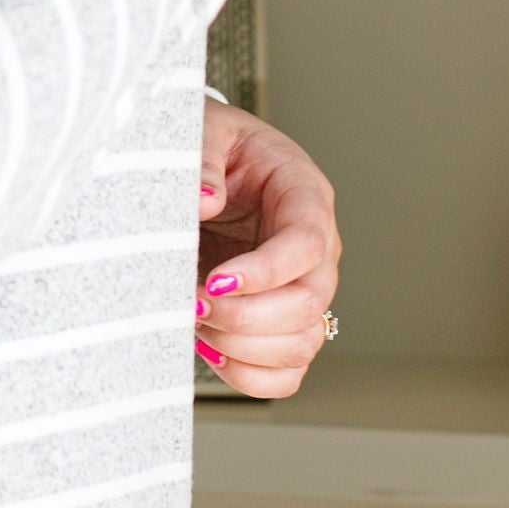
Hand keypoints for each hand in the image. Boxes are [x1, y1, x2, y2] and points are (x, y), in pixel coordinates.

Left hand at [193, 97, 339, 397]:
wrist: (207, 167)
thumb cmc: (213, 146)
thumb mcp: (205, 131)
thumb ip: (203, 159)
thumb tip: (205, 200)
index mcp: (304, 195)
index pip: (306, 245)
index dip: (264, 273)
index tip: (214, 281)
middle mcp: (315, 249)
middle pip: (309, 304)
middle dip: (245, 316)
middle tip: (193, 302)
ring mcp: (302, 290)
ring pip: (301, 344)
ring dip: (243, 346)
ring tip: (195, 318)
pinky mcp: (281, 322)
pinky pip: (285, 373)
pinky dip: (249, 375)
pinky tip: (210, 348)